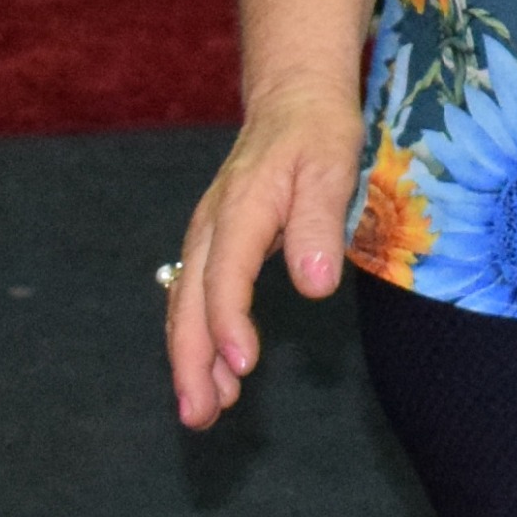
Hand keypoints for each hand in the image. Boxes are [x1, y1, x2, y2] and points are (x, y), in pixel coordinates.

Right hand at [164, 77, 363, 427]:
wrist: (292, 100)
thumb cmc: (317, 133)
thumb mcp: (331, 170)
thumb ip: (318, 227)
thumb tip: (314, 286)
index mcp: (238, 210)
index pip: (224, 277)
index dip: (228, 325)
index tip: (242, 367)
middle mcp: (211, 227)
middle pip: (189, 302)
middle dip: (191, 362)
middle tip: (201, 415)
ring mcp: (207, 238)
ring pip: (186, 306)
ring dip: (192, 360)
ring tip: (206, 412)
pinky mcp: (214, 247)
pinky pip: (197, 299)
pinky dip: (201, 339)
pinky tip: (220, 375)